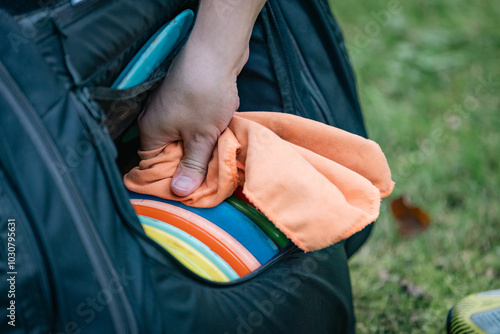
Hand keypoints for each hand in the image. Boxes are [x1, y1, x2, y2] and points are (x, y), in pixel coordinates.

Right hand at [138, 43, 247, 196]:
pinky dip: (205, 134)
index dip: (171, 180)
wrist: (216, 51)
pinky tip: (219, 138)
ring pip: (184, 140)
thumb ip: (191, 165)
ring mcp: (172, 108)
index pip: (154, 166)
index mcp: (151, 132)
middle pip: (170, 154)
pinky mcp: (187, 100)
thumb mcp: (201, 137)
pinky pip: (193, 126)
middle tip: (209, 178)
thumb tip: (179, 192)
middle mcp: (156, 120)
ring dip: (200, 149)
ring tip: (216, 160)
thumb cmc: (204, 95)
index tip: (190, 192)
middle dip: (189, 166)